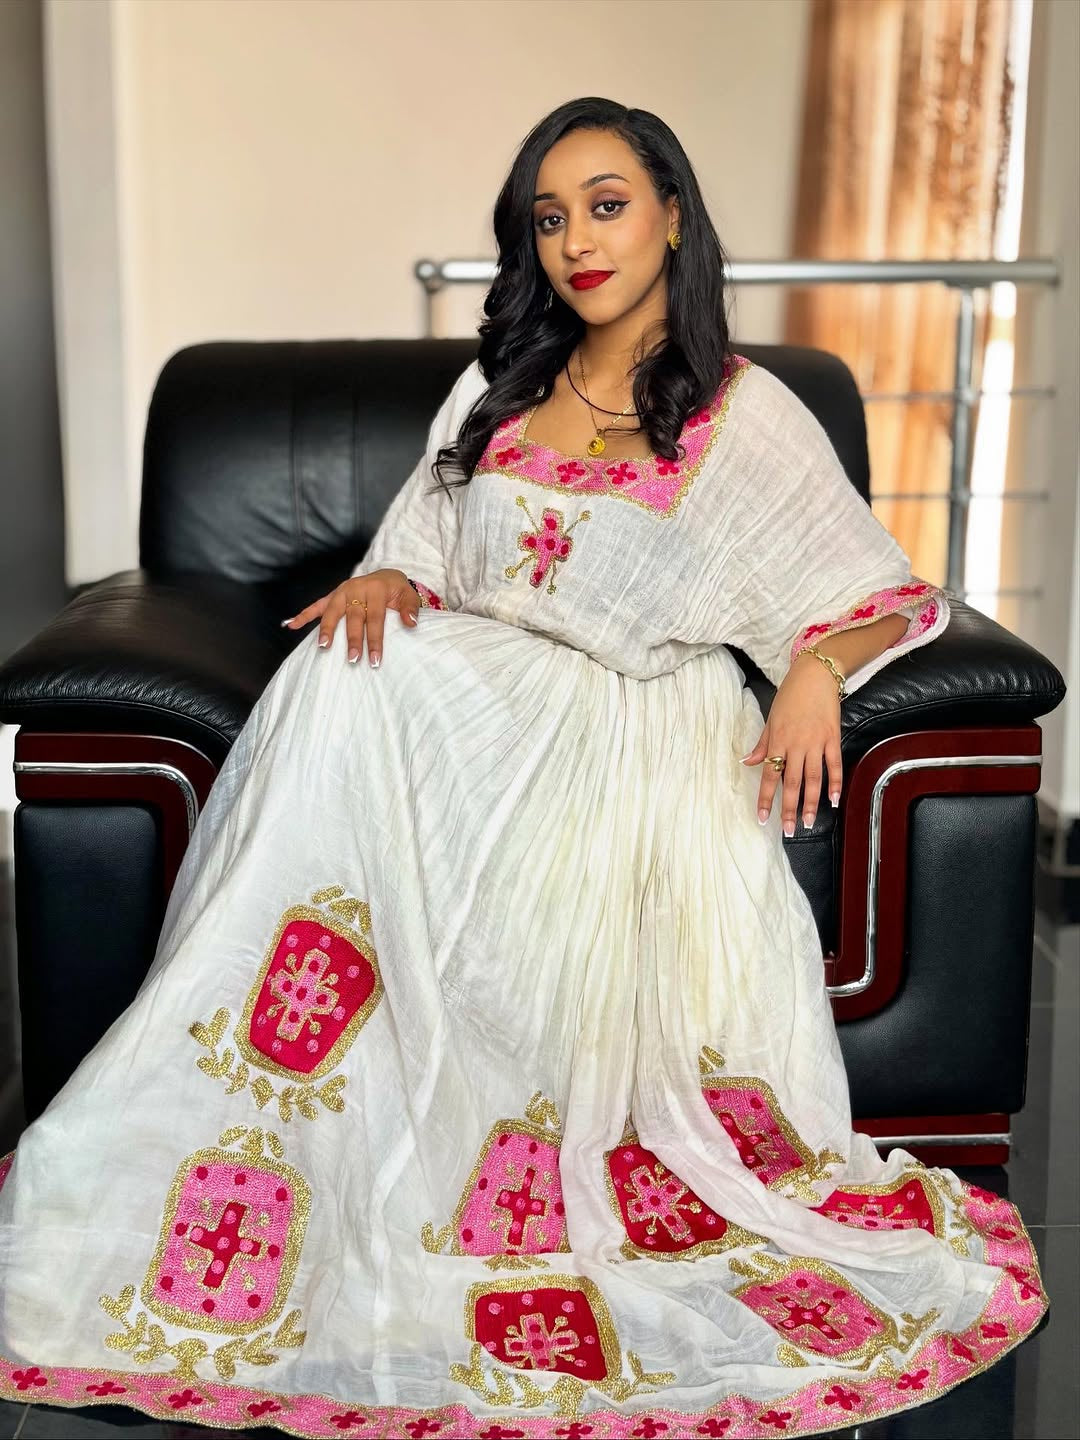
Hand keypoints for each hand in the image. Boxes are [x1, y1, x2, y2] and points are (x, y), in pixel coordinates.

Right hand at [281, 569, 419, 667]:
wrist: (386, 575)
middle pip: (353, 617)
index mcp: (376, 589)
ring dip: (326, 628)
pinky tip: (290, 625)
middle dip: (353, 639)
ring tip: (323, 647)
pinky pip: (317, 605)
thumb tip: (411, 623)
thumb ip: (411, 608)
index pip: (375, 619)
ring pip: (332, 611)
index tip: (375, 660)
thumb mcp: (409, 595)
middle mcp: (356, 588)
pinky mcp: (333, 595)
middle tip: (353, 659)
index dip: (375, 640)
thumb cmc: (397, 590)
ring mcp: (342, 591)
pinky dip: (303, 615)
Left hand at [740, 654, 842, 834]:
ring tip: (809, 823)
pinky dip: (835, 783)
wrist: (815, 674)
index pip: (770, 775)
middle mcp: (796, 744)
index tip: (763, 818)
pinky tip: (833, 800)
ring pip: (813, 778)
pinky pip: (834, 764)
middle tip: (789, 831)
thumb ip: (762, 744)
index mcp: (778, 740)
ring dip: (811, 803)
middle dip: (789, 809)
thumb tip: (748, 762)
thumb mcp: (771, 718)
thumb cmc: (790, 696)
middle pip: (792, 782)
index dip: (766, 799)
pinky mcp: (833, 737)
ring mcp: (816, 742)